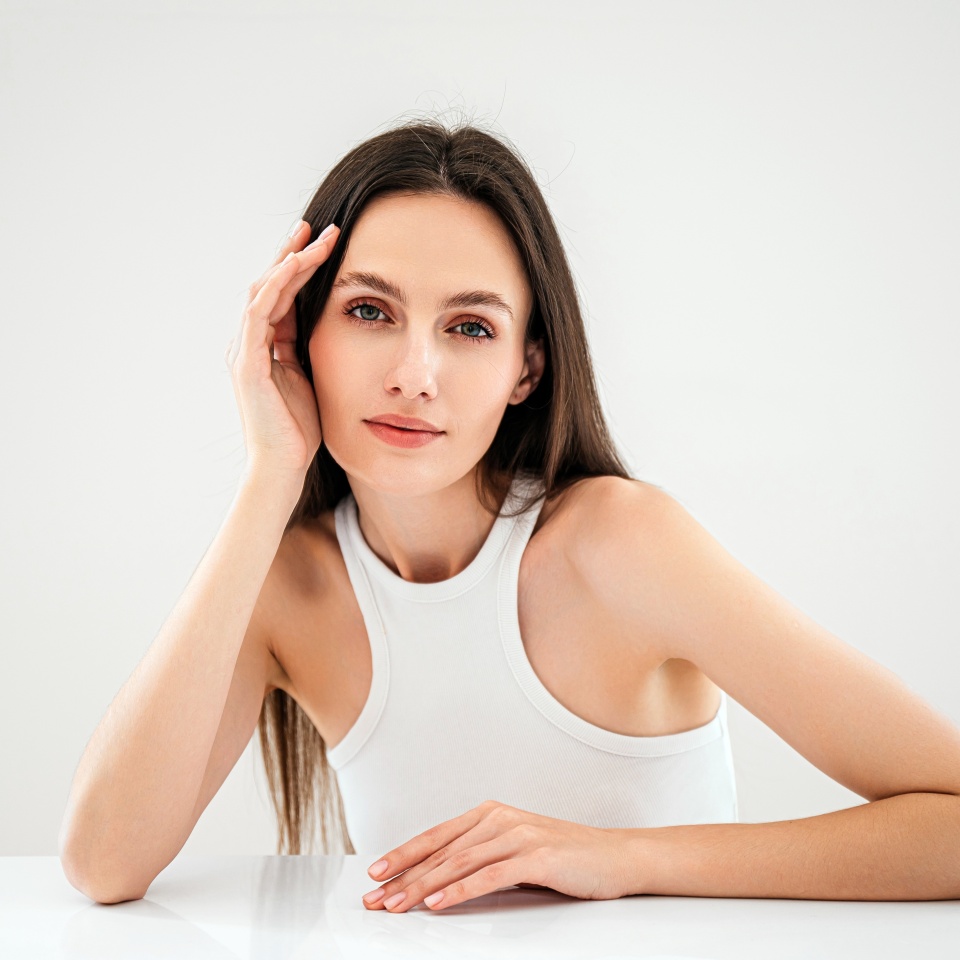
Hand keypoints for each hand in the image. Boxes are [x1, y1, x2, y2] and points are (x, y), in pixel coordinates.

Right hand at [225, 219, 340, 480]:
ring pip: (262, 292)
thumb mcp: (308, 378)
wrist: (283, 467)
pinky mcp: (248, 363)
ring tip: (312, 237)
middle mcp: (248, 344)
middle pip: (268, 286)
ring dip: (288, 262)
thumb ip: (305, 350)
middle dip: (292, 254)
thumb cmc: (298, 430)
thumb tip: (321, 324)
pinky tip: (295, 266)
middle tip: (316, 227)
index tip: (322, 244)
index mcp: (264, 347)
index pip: (280, 297)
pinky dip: (276, 286)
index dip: (298, 269)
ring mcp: (244, 352)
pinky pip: (259, 313)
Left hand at [360, 800, 634, 912]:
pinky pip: (490, 875)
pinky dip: (460, 890)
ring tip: (397, 904)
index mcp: (492, 815)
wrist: (617, 856)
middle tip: (375, 896)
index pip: (437, 836)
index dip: (404, 854)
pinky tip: (439, 903)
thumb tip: (440, 878)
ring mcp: (519, 835)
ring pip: (459, 863)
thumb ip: (483, 857)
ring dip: (423, 886)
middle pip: (442, 851)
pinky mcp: (537, 856)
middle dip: (404, 876)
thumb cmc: (567, 857)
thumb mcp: (517, 850)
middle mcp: (501, 819)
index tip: (377, 872)